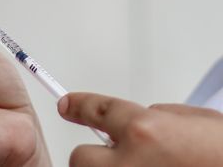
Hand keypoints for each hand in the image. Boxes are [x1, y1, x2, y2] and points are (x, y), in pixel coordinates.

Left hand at [57, 93, 222, 166]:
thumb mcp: (197, 121)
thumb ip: (159, 117)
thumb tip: (138, 120)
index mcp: (146, 132)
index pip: (98, 111)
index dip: (80, 105)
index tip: (68, 105)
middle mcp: (131, 164)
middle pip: (80, 157)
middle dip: (93, 154)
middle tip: (113, 154)